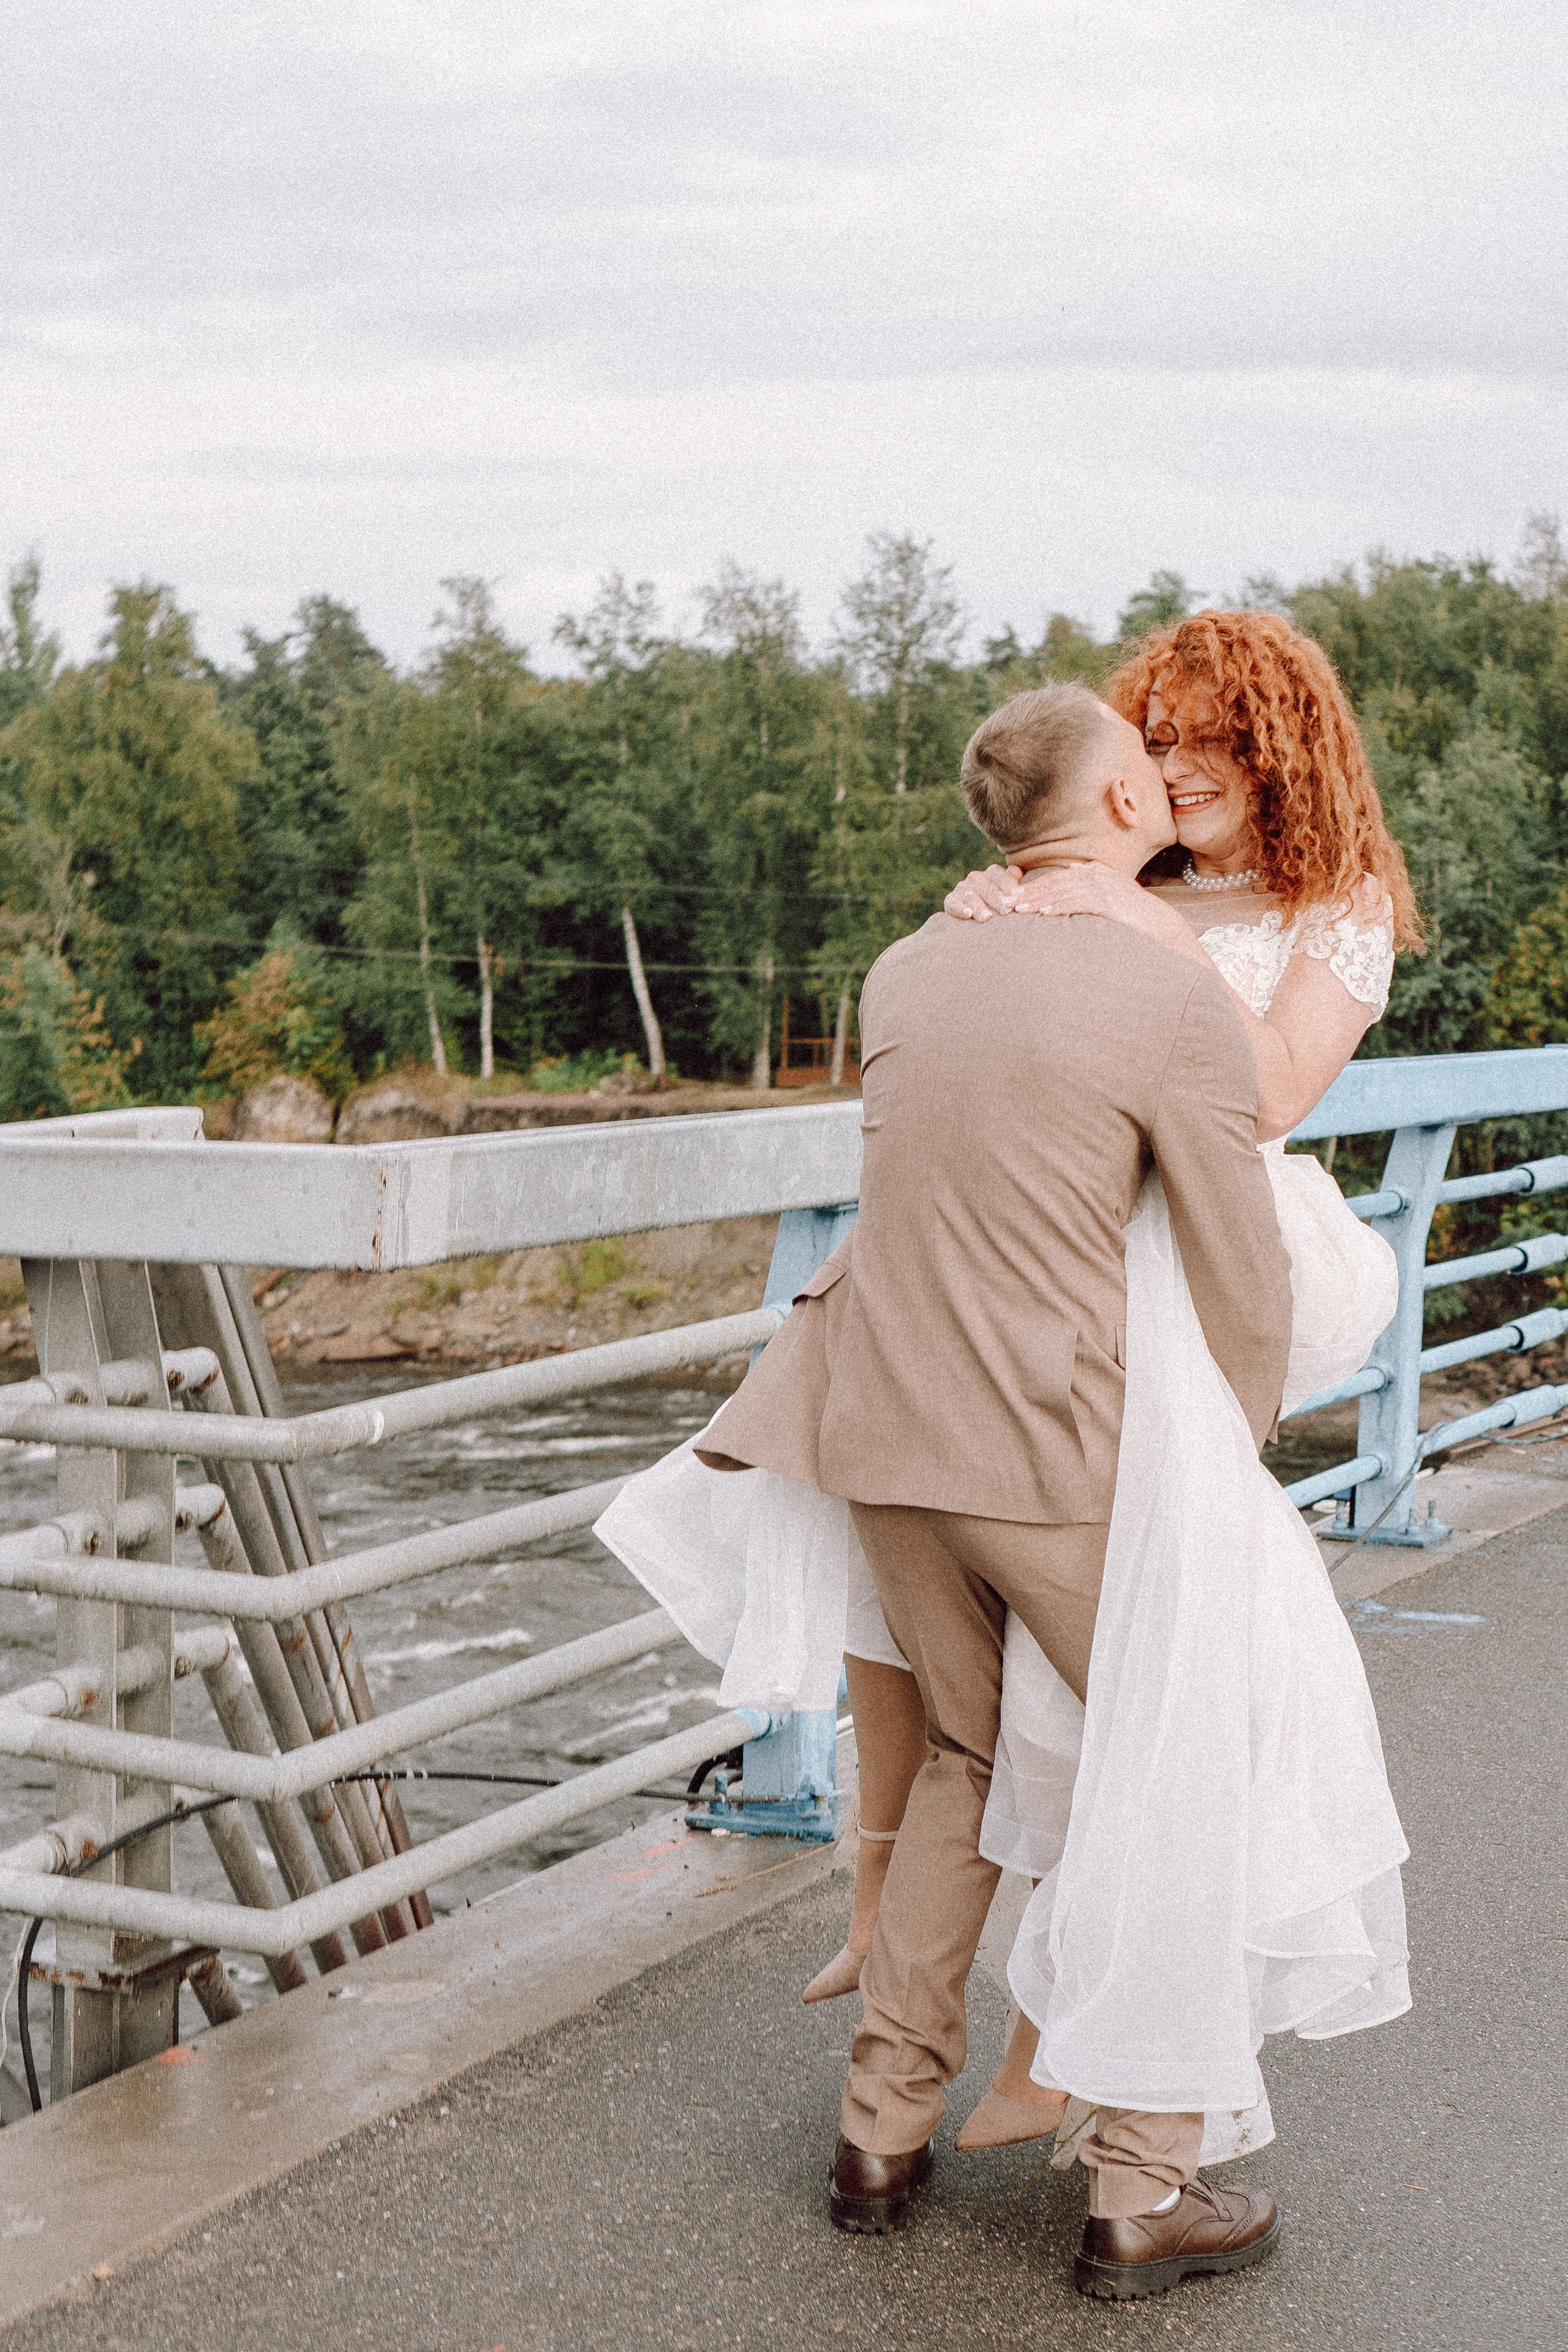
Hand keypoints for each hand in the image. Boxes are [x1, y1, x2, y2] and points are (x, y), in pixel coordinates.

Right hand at [943, 864, 1023, 920]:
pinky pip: (952, 903)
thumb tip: (1016, 871)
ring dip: (980, 907)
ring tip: (988, 917)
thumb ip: (1015, 882)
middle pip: (987, 887)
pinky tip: (968, 914)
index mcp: (992, 873)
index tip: (1017, 901)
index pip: (1002, 878)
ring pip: (971, 896)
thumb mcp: (1010, 894)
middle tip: (1006, 911)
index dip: (1010, 889)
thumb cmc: (1000, 907)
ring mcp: (962, 888)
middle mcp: (976, 877)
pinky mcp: (950, 900)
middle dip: (997, 900)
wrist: (978, 921)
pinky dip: (959, 908)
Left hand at [1003, 862, 1176, 938]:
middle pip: (1056, 882)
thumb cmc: (1131, 915)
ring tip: (1019, 909)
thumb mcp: (1107, 898)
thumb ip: (1088, 891)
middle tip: (1008, 902)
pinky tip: (1045, 914)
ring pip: (1063, 892)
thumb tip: (1068, 885)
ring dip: (1039, 901)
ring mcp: (1104, 885)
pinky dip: (1060, 907)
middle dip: (1030, 892)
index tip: (1014, 896)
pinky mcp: (1109, 899)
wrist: (1159, 924)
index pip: (1058, 878)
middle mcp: (1097, 873)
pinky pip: (1079, 902)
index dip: (1035, 886)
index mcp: (1094, 871)